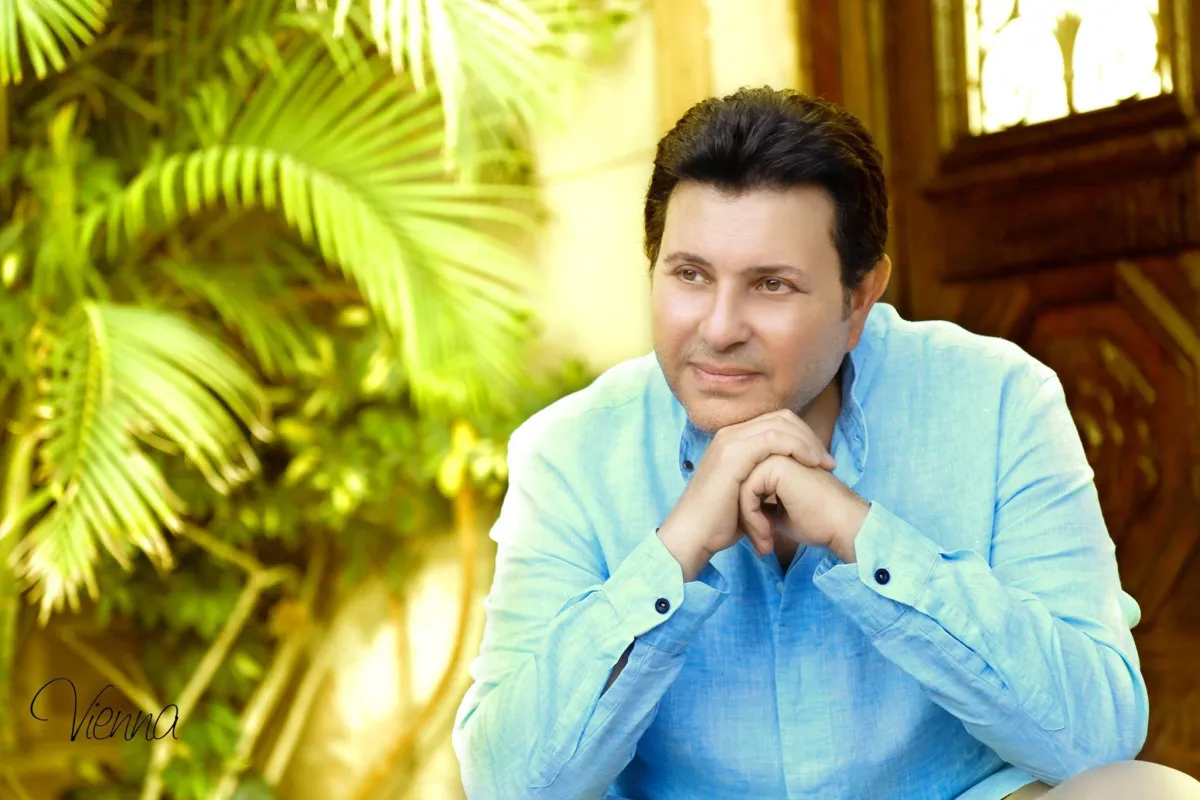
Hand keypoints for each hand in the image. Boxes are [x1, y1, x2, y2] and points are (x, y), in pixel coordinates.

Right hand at [657, 410, 835, 580]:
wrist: (692, 536)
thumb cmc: (718, 523)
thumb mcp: (745, 495)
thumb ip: (763, 482)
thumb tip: (786, 485)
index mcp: (732, 440)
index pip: (775, 422)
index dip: (801, 437)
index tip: (820, 461)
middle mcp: (730, 434)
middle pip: (780, 418)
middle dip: (808, 437)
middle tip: (828, 462)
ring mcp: (730, 441)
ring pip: (780, 424)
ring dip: (808, 442)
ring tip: (824, 464)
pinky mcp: (734, 454)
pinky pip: (774, 439)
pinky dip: (797, 447)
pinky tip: (810, 464)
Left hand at [738, 454, 869, 562]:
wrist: (843, 526)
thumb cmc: (818, 521)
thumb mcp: (779, 512)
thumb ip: (760, 504)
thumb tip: (739, 510)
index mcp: (776, 458)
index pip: (744, 483)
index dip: (749, 514)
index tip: (762, 540)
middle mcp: (775, 451)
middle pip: (739, 484)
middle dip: (746, 518)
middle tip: (761, 545)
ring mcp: (776, 454)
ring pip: (740, 488)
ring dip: (748, 521)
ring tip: (764, 543)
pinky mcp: (777, 464)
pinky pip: (747, 491)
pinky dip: (752, 518)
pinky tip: (767, 535)